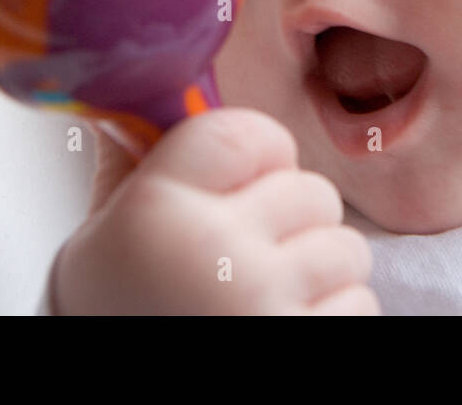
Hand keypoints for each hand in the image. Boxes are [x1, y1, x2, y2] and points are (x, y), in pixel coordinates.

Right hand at [50, 107, 379, 314]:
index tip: (244, 178)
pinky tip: (281, 327)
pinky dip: (331, 317)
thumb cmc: (115, 311)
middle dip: (293, 220)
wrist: (121, 401)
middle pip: (312, 189)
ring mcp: (264, 302)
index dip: (260, 150)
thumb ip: (131, 162)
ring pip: (347, 247)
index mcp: (159, 207)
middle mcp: (215, 250)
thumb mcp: (101, 236)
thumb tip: (134, 88)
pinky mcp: (304, 345)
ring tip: (264, 296)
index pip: (250, 131)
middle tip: (247, 255)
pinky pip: (361, 304)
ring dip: (319, 272)